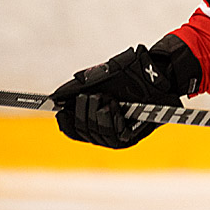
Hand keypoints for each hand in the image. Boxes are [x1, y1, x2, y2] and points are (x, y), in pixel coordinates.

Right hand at [52, 45, 180, 148]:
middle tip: (94, 94)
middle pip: (83, 132)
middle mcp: (104, 132)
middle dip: (83, 111)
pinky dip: (111, 119)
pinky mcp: (133, 137)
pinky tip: (113, 106)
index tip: (60, 110)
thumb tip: (56, 98)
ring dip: (98, 113)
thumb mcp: (98, 79)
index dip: (65, 122)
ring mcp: (118, 136)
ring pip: (98, 135)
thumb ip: (77, 88)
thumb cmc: (127, 74)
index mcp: (93, 120)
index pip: (73, 131)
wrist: (153, 73)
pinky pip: (115, 135)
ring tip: (106, 97)